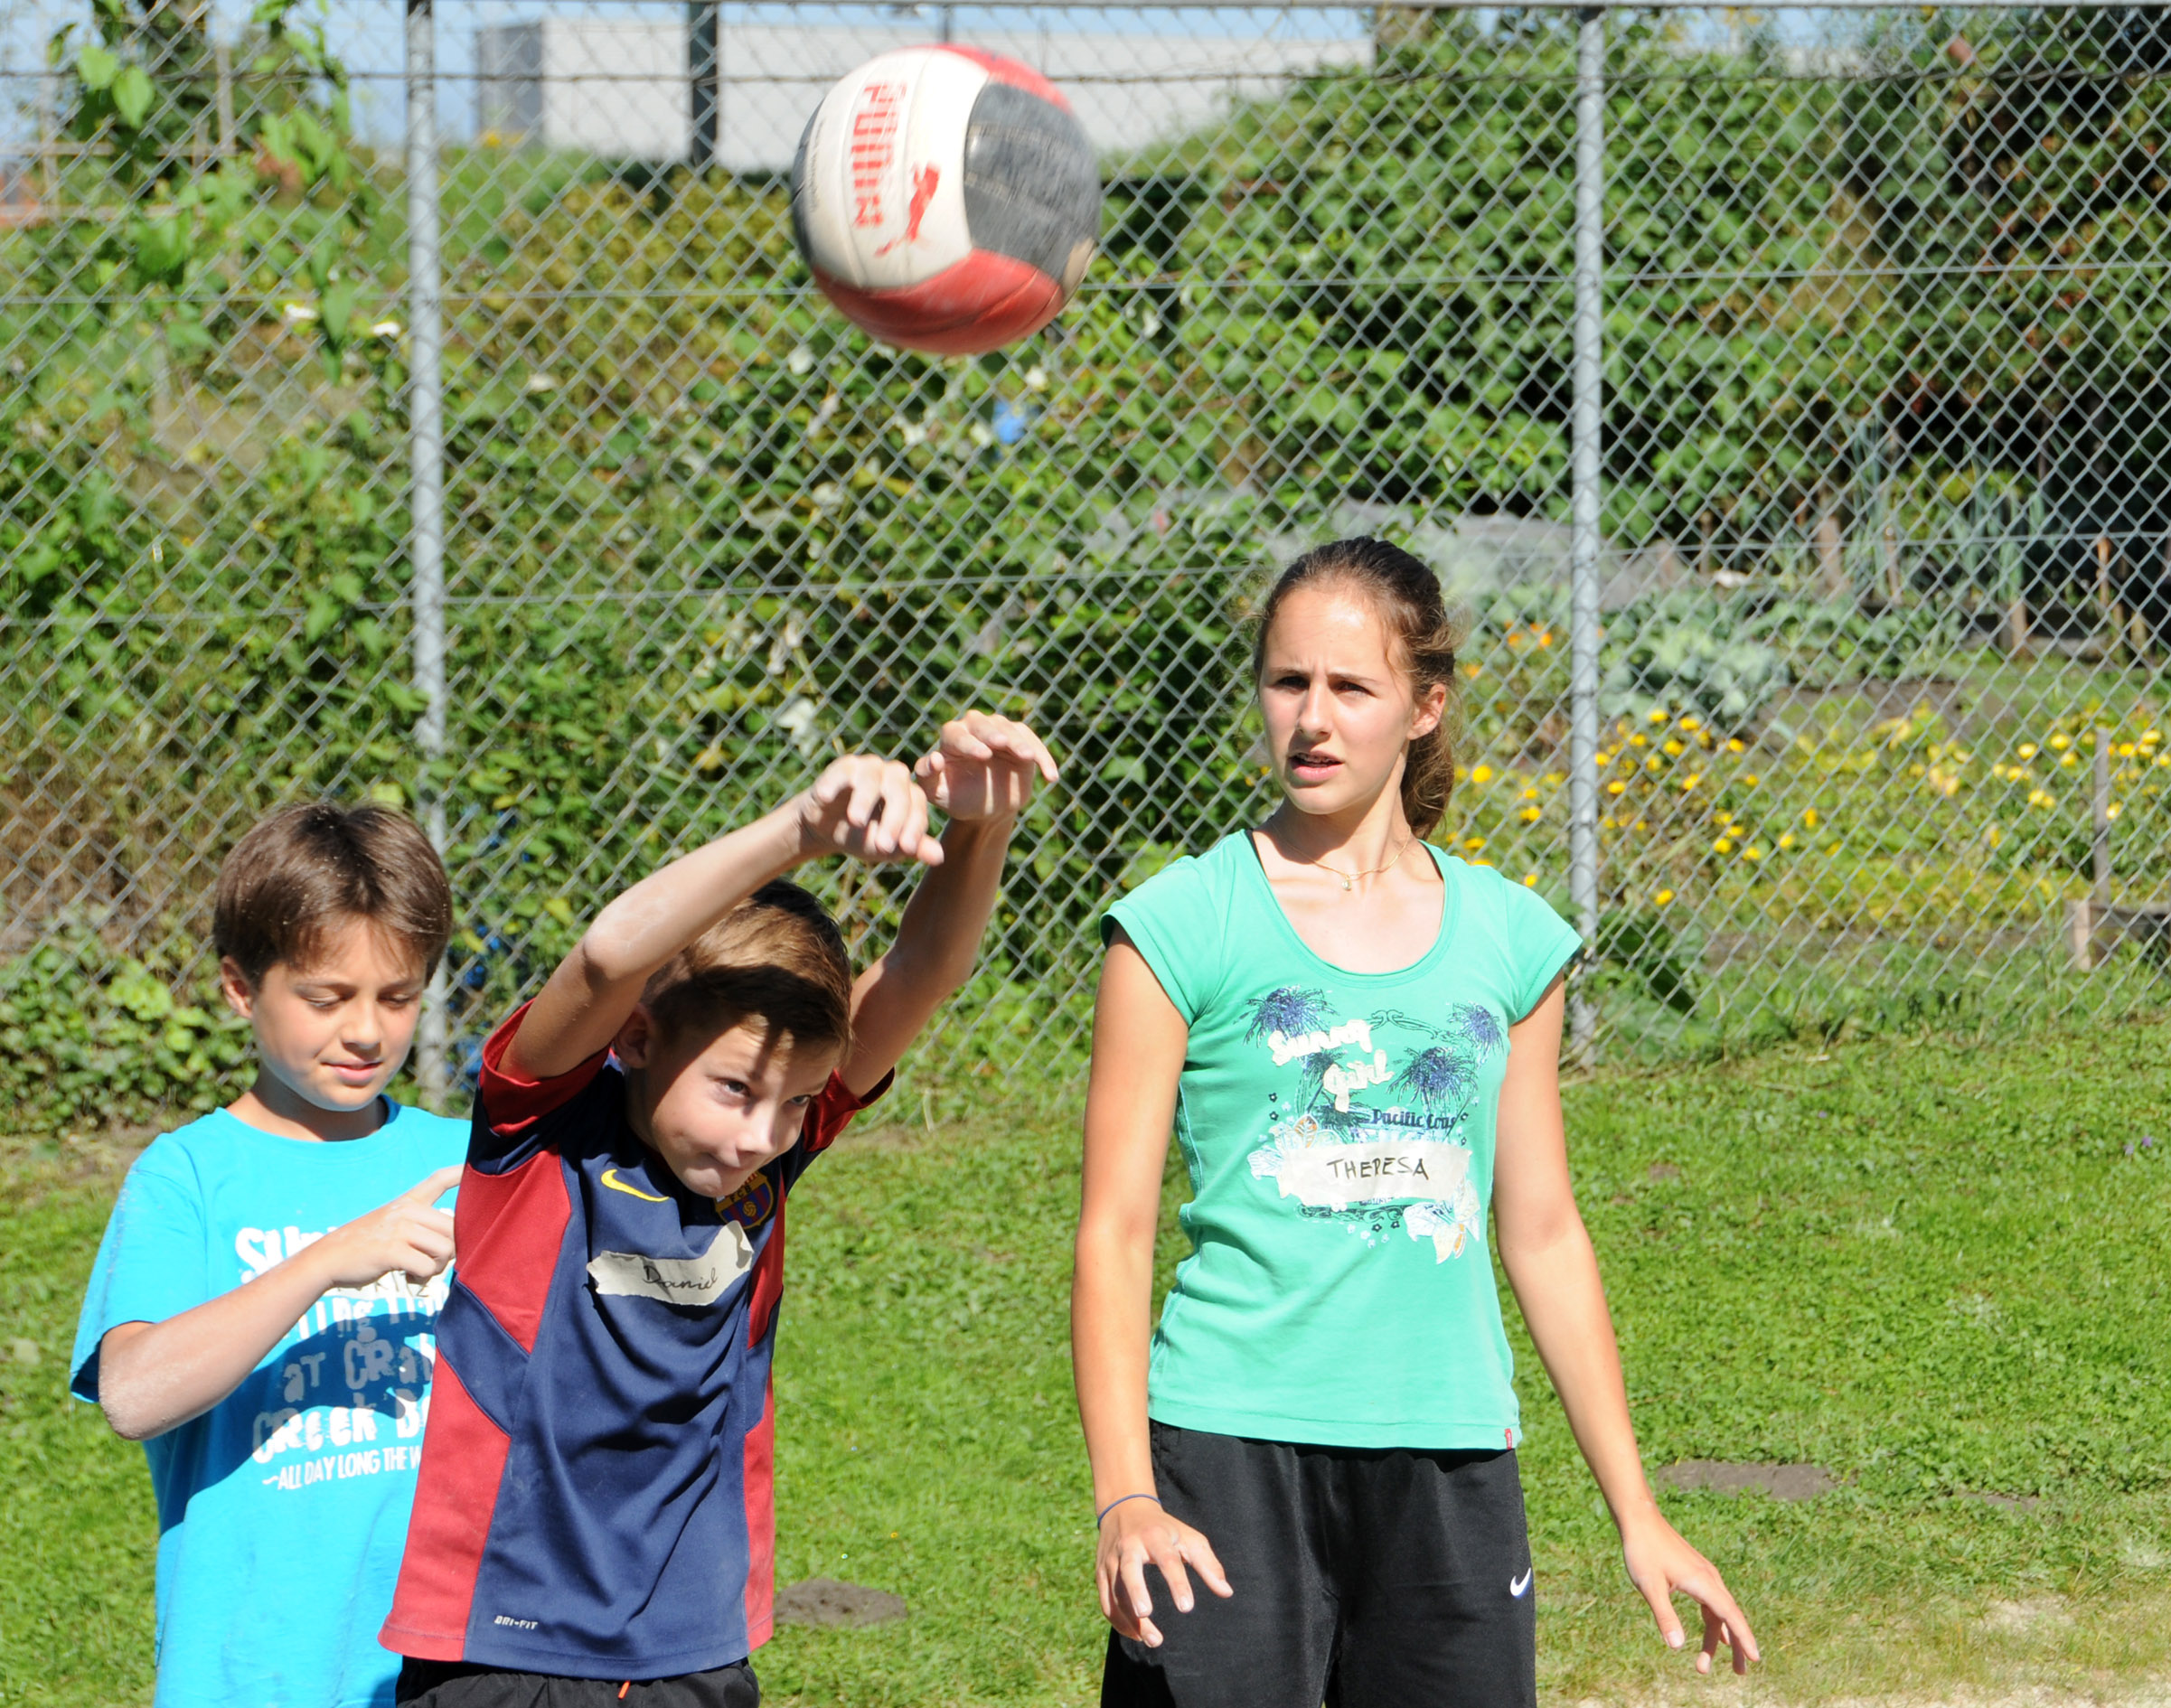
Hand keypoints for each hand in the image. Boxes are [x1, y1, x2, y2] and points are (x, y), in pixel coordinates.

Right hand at [308, 1165, 461, 1289]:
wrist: (326, 1258)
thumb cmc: (363, 1247)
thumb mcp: (389, 1225)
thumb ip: (419, 1228)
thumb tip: (453, 1247)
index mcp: (407, 1202)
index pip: (437, 1180)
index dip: (459, 1172)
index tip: (473, 1164)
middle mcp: (407, 1211)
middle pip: (454, 1230)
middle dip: (448, 1253)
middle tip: (427, 1263)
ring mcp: (399, 1229)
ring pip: (445, 1250)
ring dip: (436, 1268)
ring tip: (416, 1271)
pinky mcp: (393, 1250)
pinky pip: (427, 1267)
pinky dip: (421, 1278)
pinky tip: (407, 1278)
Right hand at [798, 755, 942, 866]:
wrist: (828, 830)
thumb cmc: (864, 837)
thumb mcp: (888, 847)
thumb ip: (913, 848)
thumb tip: (939, 857)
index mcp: (910, 794)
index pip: (918, 807)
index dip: (914, 828)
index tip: (906, 849)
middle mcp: (894, 776)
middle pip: (900, 790)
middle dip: (893, 818)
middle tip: (883, 845)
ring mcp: (870, 768)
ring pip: (873, 777)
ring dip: (865, 800)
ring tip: (856, 821)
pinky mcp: (844, 766)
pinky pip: (843, 770)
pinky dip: (834, 783)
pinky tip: (826, 798)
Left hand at [915, 712, 1057, 824]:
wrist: (984, 810)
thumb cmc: (957, 798)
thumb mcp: (937, 793)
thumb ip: (927, 776)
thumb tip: (934, 758)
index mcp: (952, 738)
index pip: (958, 734)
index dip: (969, 743)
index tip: (982, 755)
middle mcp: (976, 728)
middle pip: (984, 724)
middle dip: (993, 733)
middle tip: (1002, 743)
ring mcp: (1002, 732)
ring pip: (1012, 731)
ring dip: (1020, 743)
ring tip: (1027, 758)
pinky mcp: (1023, 741)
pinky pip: (1035, 744)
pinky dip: (1043, 758)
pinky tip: (1050, 777)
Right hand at [1096, 1497, 1231, 1647]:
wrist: (1124, 1509)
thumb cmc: (1165, 1529)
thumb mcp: (1189, 1538)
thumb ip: (1208, 1565)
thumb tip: (1227, 1592)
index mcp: (1155, 1535)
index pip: (1167, 1559)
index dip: (1177, 1582)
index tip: (1187, 1607)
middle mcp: (1129, 1545)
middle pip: (1129, 1569)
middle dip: (1136, 1590)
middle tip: (1146, 1613)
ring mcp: (1111, 1559)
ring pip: (1115, 1591)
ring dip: (1131, 1618)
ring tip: (1154, 1640)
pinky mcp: (1100, 1572)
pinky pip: (1106, 1601)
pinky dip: (1119, 1621)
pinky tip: (1137, 1634)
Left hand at [1621, 1511, 1758, 1674]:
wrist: (1640, 1520)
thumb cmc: (1643, 1551)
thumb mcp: (1650, 1586)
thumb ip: (1665, 1616)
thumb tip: (1677, 1647)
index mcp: (1703, 1582)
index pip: (1730, 1614)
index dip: (1743, 1637)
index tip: (1754, 1658)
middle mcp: (1709, 1579)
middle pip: (1730, 1616)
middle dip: (1736, 1645)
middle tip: (1739, 1674)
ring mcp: (1704, 1576)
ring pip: (1719, 1612)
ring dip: (1717, 1638)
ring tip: (1707, 1665)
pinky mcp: (1696, 1574)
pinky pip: (1712, 1604)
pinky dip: (1714, 1623)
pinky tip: (1716, 1638)